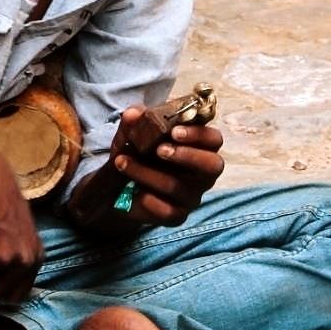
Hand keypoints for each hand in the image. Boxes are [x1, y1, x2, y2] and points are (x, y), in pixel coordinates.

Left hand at [108, 105, 223, 227]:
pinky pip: (169, 210)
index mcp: (198, 147)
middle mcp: (201, 173)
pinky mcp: (178, 215)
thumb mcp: (130, 134)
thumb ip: (133, 123)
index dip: (198, 134)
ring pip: (179, 186)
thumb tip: (133, 114)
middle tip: (159, 150)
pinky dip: (148, 199)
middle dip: (187, 155)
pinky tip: (133, 191)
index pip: (214, 139)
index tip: (174, 131)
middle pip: (214, 165)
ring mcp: (192, 196)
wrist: (116, 188)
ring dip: (148, 173)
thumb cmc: (135, 154)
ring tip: (123, 162)